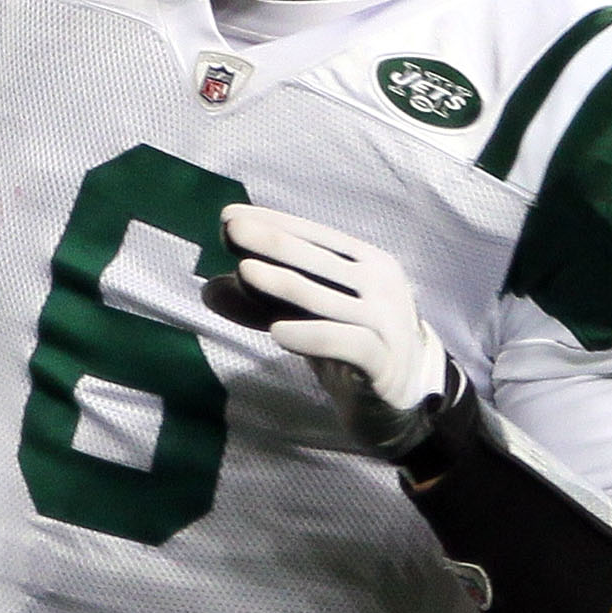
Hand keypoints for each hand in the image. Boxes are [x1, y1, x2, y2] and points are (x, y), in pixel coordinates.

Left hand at [209, 206, 452, 455]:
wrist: (402, 397)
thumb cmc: (349, 344)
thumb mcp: (304, 317)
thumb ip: (263, 302)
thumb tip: (208, 288)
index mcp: (366, 261)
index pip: (314, 235)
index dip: (273, 223)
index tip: (228, 215)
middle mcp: (380, 283)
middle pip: (319, 259)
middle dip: (273, 242)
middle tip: (232, 230)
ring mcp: (386, 321)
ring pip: (327, 298)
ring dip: (284, 284)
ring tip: (244, 272)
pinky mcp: (383, 361)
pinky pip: (346, 343)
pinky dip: (311, 336)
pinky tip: (278, 333)